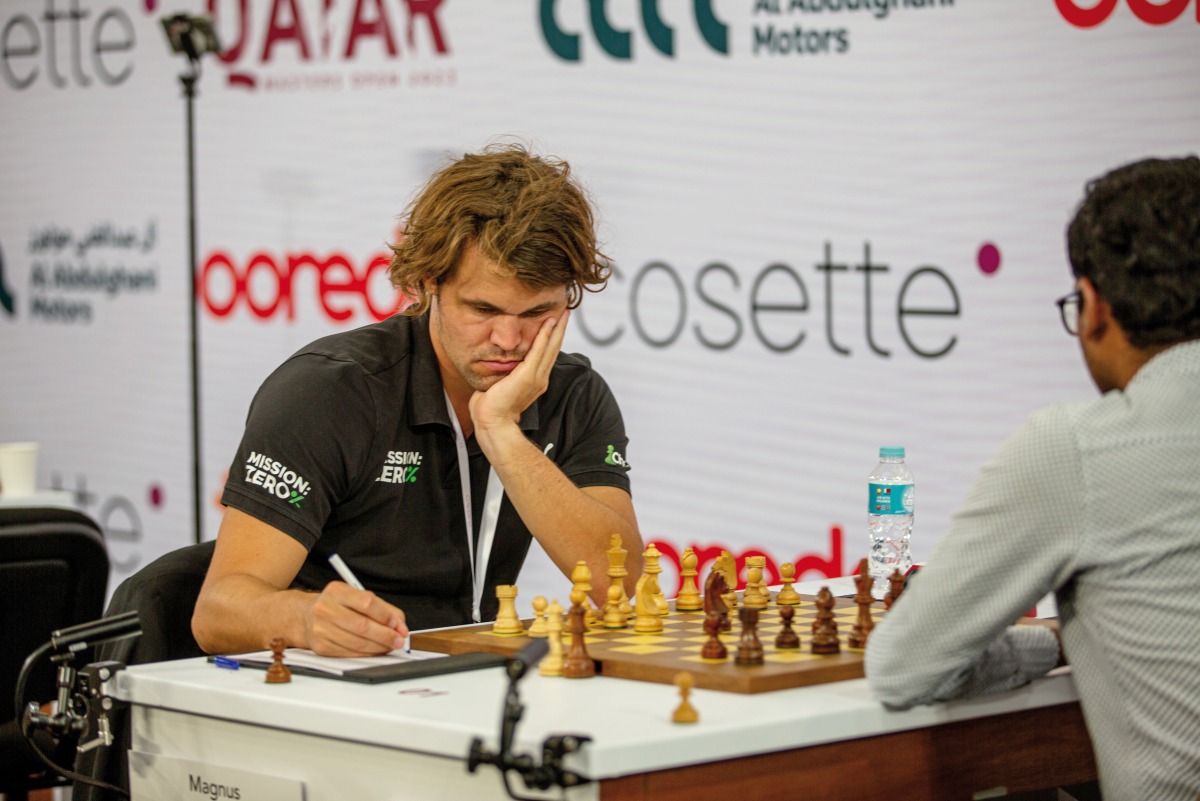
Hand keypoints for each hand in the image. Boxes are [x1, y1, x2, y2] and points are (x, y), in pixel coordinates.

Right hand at [302, 581, 408, 656]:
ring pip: (357, 642)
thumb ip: (383, 608)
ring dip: (379, 647)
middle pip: (362, 625)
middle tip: (400, 640)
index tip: (399, 625)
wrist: (307, 617)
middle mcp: (325, 608)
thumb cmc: (338, 605)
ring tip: (390, 646)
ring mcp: (321, 629)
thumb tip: (400, 626)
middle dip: (386, 636)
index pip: (367, 603)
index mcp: (337, 591)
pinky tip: (376, 651)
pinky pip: (350, 653)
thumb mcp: (357, 597)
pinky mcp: (321, 647)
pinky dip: (367, 653)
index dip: (387, 616)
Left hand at [470, 310, 568, 439]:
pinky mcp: (528, 375)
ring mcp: (536, 377)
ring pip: (551, 347)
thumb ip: (504, 373)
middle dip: (561, 330)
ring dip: (557, 328)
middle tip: (566, 313)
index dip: (553, 339)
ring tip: (563, 314)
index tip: (556, 324)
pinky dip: (546, 335)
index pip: (547, 355)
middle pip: (554, 349)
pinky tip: (550, 322)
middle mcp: (540, 378)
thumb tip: (497, 364)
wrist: (492, 422)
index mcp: (535, 381)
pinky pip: (540, 350)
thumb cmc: (491, 407)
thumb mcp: (500, 384)